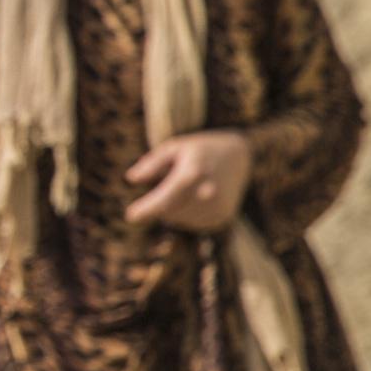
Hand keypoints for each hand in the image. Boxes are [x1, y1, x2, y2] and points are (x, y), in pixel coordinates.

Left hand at [125, 130, 252, 232]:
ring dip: (172, 210)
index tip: (130, 217)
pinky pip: (193, 223)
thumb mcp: (174, 147)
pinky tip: (193, 198)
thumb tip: (131, 179)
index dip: (145, 210)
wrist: (239, 155)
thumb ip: (152, 163)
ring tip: (184, 188)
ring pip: (179, 220)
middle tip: (164, 188)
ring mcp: (217, 208)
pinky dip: (186, 215)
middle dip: (157, 205)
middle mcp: (207, 194)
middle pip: (169, 211)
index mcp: (192, 174)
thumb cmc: (200, 149)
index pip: (164, 199)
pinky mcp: (222, 217)